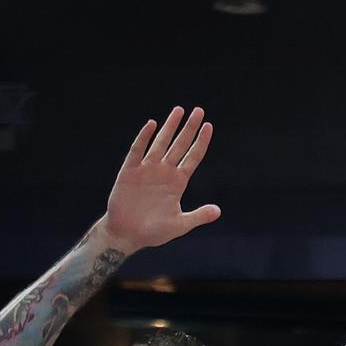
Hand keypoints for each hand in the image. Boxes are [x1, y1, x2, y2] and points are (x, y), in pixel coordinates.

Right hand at [103, 106, 220, 251]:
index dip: (201, 141)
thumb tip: (218, 211)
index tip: (209, 126)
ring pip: (161, 143)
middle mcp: (164, 172)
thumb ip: (198, 216)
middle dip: (189, 128)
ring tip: (178, 110)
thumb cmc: (153, 232)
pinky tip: (151, 125)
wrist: (126, 235)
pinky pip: (138, 151)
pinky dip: (144, 138)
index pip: (193, 157)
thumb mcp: (179, 225)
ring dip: (169, 127)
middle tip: (199, 110)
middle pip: (180, 145)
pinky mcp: (130, 172)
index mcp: (178, 182)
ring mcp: (147, 170)